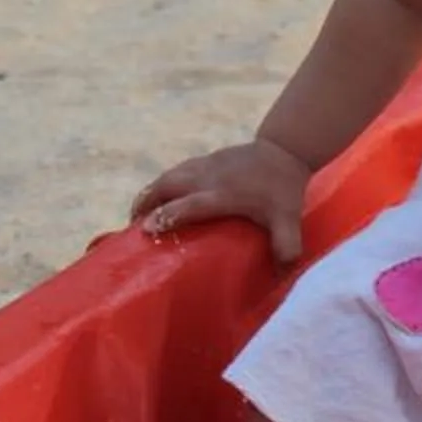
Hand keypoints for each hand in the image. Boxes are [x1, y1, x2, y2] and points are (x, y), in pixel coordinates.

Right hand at [131, 138, 315, 263]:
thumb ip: (286, 244)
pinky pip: (175, 171)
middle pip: (169, 185)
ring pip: (168, 176)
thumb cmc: (283, 189)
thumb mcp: (289, 218)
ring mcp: (205, 165)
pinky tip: (156, 198)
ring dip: (150, 193)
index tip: (146, 228)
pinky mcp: (204, 160)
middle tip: (132, 226)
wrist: (285, 150)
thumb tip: (282, 271)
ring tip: (136, 215)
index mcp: (224, 193)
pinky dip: (161, 184)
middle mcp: (209, 177)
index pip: (190, 204)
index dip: (168, 215)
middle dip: (146, 202)